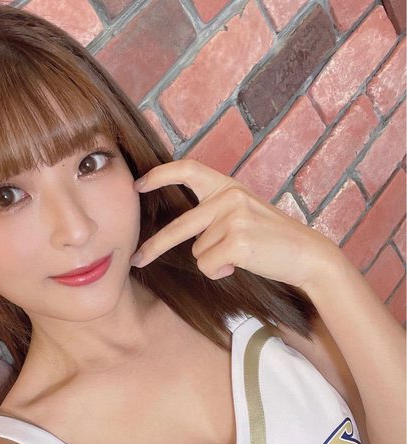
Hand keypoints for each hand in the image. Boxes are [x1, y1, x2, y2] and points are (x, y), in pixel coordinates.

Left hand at [130, 159, 339, 289]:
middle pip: (179, 225)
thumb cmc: (273, 239)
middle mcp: (229, 197)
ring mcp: (233, 217)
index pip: (189, 170)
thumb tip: (184, 230)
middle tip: (137, 259)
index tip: (138, 184)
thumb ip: (217, 212)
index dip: (160, 175)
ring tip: (242, 256)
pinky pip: (208, 265)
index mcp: (229, 187)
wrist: (307, 255)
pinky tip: (242, 265)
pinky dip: (220, 272)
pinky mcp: (236, 241)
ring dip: (214, 261)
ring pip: (198, 251)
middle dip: (155, 246)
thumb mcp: (245, 213)